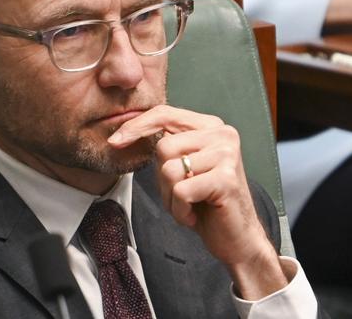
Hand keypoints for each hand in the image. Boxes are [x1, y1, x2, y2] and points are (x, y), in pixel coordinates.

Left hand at [108, 105, 287, 298]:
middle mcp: (222, 134)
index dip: (136, 126)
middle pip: (164, 146)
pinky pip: (181, 191)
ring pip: (169, 170)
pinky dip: (180, 210)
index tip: (114, 142)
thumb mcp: (181, 167)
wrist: (237, 238)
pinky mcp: (226, 178)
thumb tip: (122, 133)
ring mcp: (227, 154)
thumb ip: (165, 146)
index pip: (165, 114)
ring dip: (171, 197)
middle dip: (162, 178)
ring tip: (190, 205)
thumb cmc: (204, 203)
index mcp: (210, 126)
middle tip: (182, 194)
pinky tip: (195, 214)